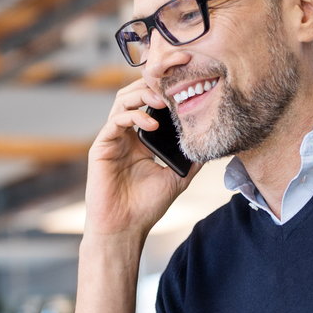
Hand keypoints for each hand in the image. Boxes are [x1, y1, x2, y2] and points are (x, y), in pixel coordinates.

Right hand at [84, 78, 197, 238]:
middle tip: (174, 84)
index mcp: (141, 139)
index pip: (150, 104)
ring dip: (143, 95)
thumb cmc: (146, 207)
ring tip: (163, 101)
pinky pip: (114, 121)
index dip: (164, 91)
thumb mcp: (177, 178)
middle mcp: (125, 135)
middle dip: (153, 84)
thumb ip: (191, 159)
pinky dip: (133, 117)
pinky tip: (152, 125)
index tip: (184, 84)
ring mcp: (112, 139)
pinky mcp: (101, 147)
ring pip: (122, 101)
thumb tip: (211, 143)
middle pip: (134, 94)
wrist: (125, 228)